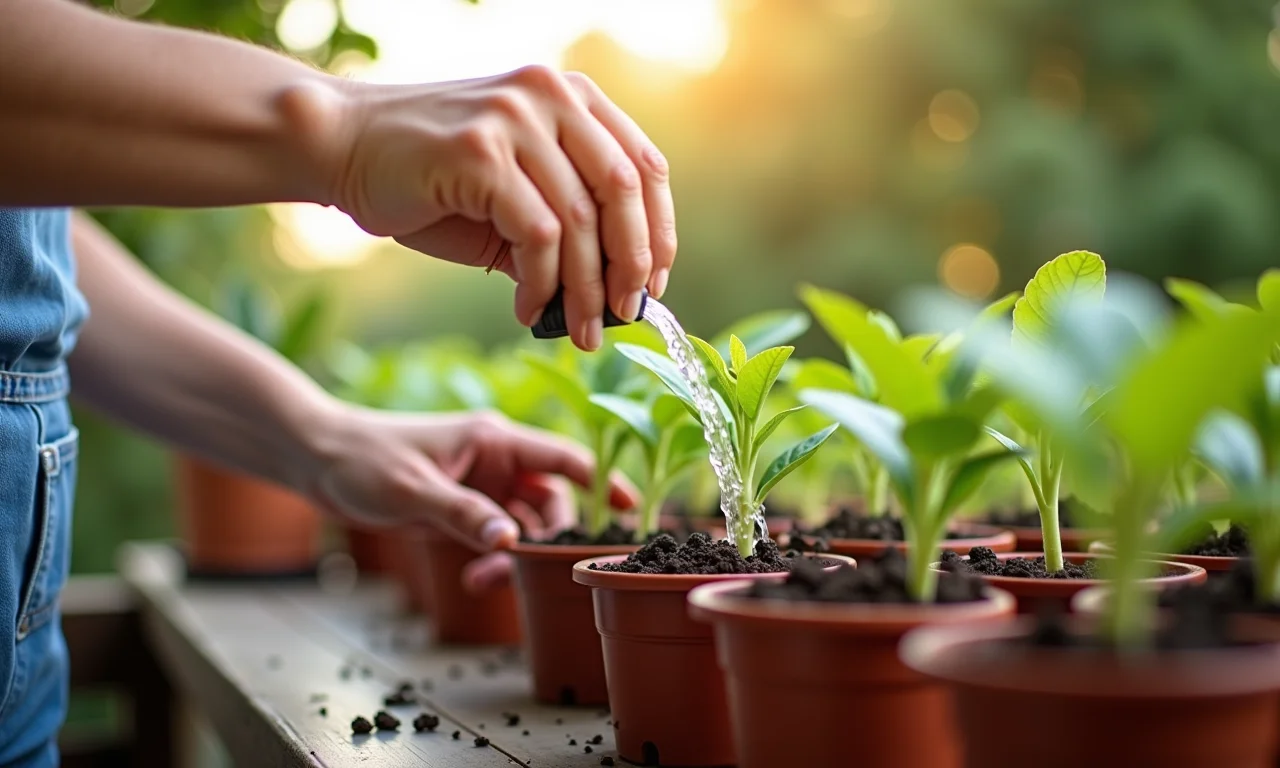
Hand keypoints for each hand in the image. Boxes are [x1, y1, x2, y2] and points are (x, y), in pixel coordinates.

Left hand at [302, 403, 637, 553]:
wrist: (316, 460)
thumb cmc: (362, 458)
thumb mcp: (413, 489)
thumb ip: (462, 515)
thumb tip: (509, 543)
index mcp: (494, 439)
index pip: (563, 458)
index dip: (600, 481)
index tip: (628, 510)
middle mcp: (496, 462)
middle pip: (551, 502)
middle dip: (548, 540)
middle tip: (531, 572)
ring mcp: (480, 487)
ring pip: (524, 526)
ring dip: (517, 556)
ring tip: (488, 580)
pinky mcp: (461, 510)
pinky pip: (496, 539)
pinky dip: (494, 560)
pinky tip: (475, 578)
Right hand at [328, 66, 676, 350]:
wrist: (342, 148)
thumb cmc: (431, 178)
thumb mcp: (515, 191)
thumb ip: (566, 221)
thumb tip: (618, 290)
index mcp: (569, 97)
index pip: (643, 164)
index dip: (658, 230)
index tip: (654, 283)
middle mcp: (549, 96)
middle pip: (623, 190)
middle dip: (632, 264)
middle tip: (625, 315)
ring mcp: (515, 119)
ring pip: (581, 220)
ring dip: (586, 290)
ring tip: (578, 330)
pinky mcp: (481, 152)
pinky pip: (537, 235)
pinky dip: (542, 284)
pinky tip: (529, 310)